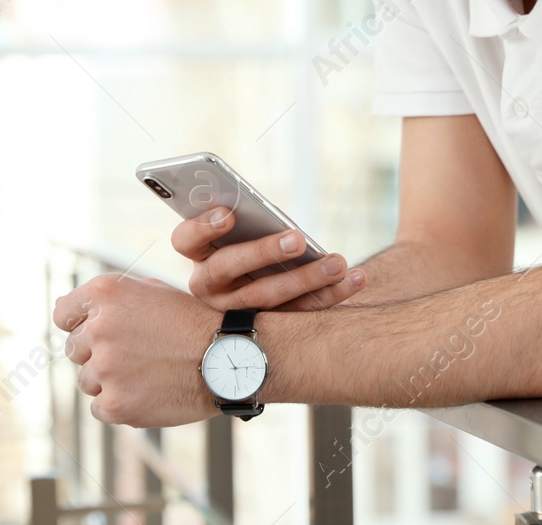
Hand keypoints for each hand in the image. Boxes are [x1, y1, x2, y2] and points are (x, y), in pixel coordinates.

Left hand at [54, 273, 220, 427]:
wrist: (227, 359)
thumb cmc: (191, 322)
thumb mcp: (152, 292)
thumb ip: (108, 300)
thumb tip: (63, 308)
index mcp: (107, 293)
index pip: (63, 312)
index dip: (77, 323)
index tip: (93, 332)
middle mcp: (100, 328)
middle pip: (75, 349)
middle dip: (98, 352)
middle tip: (135, 354)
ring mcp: (105, 368)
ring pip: (87, 380)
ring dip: (110, 379)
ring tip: (147, 373)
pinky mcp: (114, 404)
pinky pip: (99, 406)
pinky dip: (119, 403)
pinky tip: (148, 391)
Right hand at [172, 206, 366, 311]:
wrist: (254, 298)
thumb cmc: (252, 243)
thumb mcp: (244, 231)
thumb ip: (250, 220)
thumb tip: (271, 213)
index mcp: (198, 254)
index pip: (185, 240)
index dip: (202, 227)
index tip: (228, 214)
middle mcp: (210, 287)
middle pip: (227, 268)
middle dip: (263, 252)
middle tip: (297, 239)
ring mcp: (236, 311)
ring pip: (266, 297)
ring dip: (306, 279)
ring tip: (338, 263)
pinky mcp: (269, 329)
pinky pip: (299, 313)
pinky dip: (330, 295)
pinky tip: (356, 279)